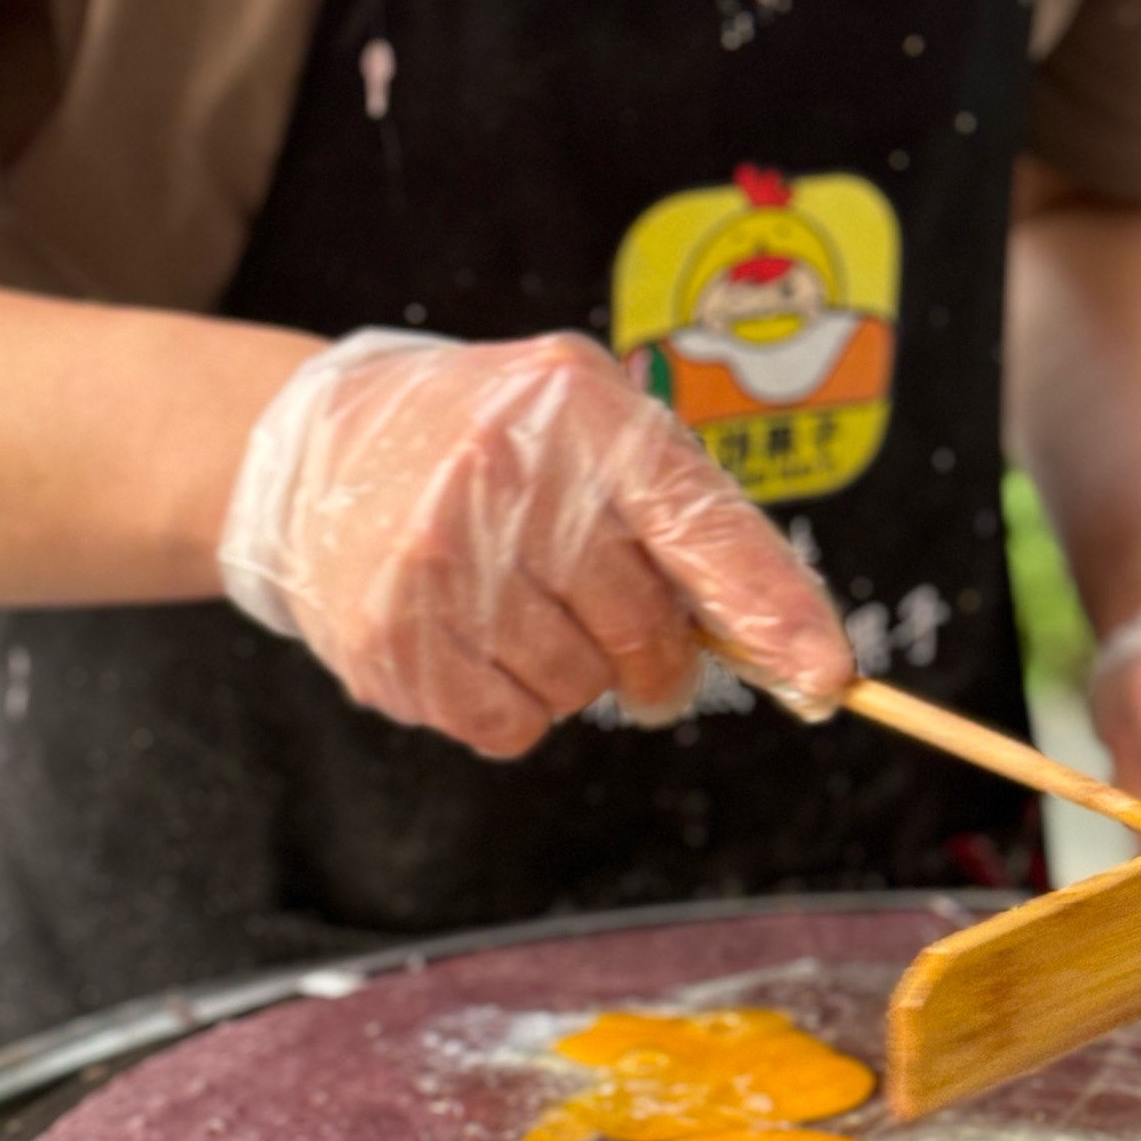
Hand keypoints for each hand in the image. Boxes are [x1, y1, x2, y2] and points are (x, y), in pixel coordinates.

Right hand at [216, 328, 850, 757]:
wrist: (314, 453)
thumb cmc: (487, 442)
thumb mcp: (589, 426)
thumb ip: (689, 520)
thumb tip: (788, 651)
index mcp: (577, 412)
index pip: (699, 525)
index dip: (770, 610)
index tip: (826, 676)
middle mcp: (502, 478)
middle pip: (643, 629)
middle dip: (651, 650)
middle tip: (615, 626)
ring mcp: (437, 565)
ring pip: (578, 689)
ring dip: (569, 671)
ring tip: (511, 604)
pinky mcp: (391, 643)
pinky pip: (509, 728)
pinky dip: (510, 705)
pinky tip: (471, 640)